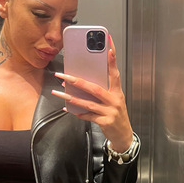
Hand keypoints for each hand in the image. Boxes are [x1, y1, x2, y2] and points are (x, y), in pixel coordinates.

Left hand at [52, 35, 133, 151]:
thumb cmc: (116, 114)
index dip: (112, 61)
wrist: (124, 134)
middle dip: (76, 81)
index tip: (108, 47)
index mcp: (117, 91)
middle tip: (63, 75)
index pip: (114, 73)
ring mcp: (110, 111)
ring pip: (88, 103)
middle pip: (94, 88)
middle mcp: (114, 100)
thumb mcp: (114, 99)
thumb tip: (81, 81)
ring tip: (59, 92)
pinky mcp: (105, 122)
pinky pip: (88, 116)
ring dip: (71, 97)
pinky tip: (68, 108)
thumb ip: (102, 89)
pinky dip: (78, 112)